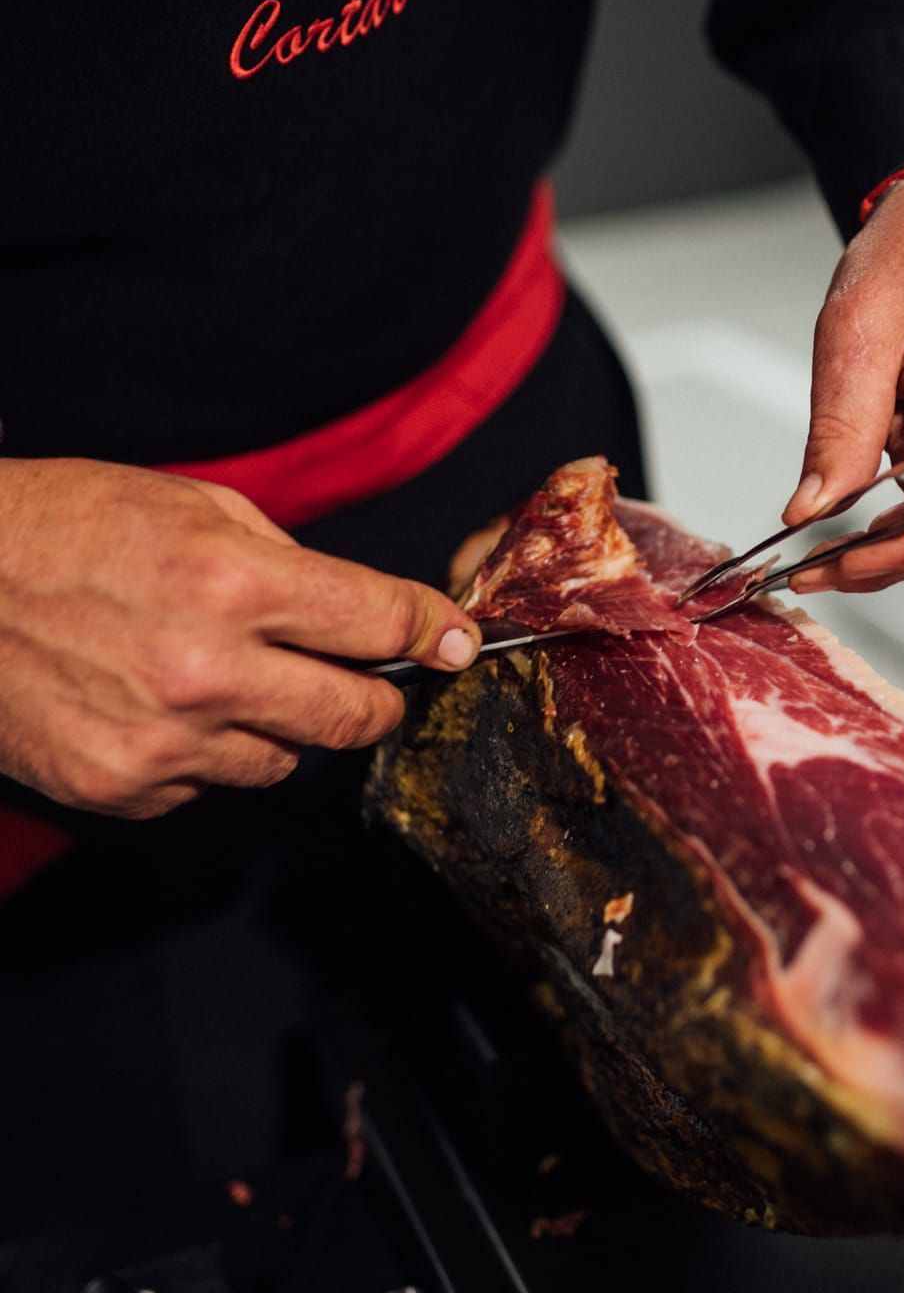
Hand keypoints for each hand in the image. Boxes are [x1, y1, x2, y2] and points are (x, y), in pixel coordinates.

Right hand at [0, 459, 482, 817]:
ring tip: (218, 677)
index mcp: (232, 583)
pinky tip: (154, 706)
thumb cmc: (60, 527)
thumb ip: (287, 560)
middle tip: (366, 679)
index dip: (432, 631)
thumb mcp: (188, 504)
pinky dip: (202, 754)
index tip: (453, 641)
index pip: (380, 622)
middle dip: (376, 696)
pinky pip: (208, 786)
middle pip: (356, 716)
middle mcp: (208, 671)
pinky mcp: (124, 788)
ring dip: (278, 727)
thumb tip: (368, 610)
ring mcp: (164, 742)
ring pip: (285, 762)